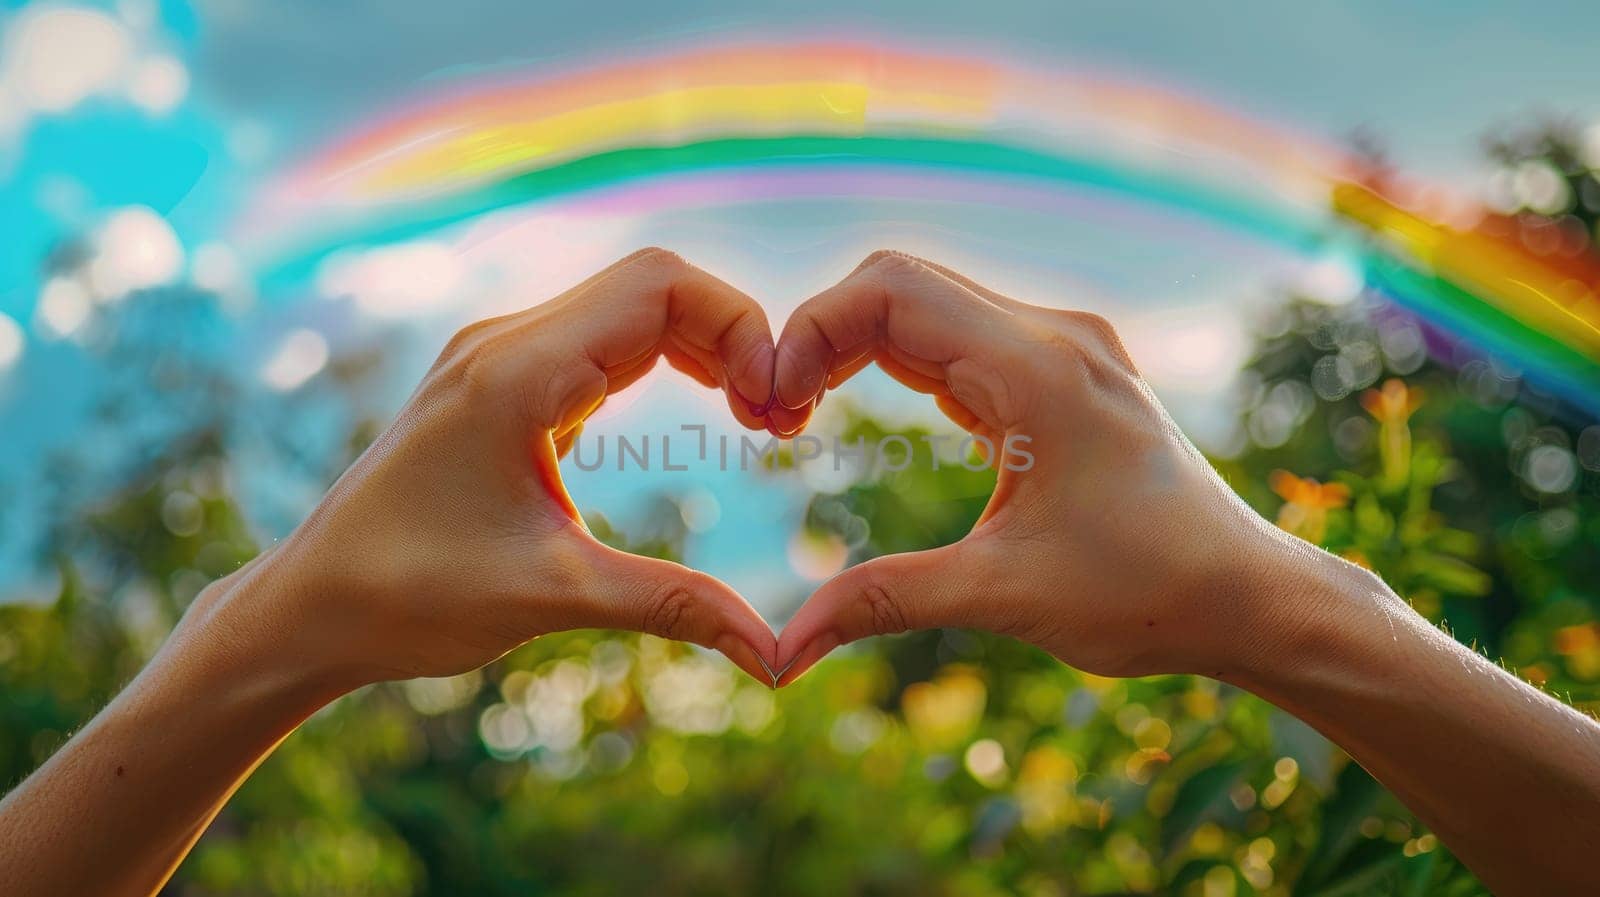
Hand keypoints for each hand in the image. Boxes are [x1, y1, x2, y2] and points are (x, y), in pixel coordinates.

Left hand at [228, 248, 779, 686]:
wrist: (308, 608)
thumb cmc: (407, 598)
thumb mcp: (554, 597)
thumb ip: (672, 605)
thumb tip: (775, 654)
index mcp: (515, 372)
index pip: (659, 288)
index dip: (741, 328)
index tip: (778, 408)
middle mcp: (506, 342)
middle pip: (654, 285)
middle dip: (734, 335)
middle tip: (780, 419)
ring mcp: (499, 358)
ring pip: (629, 308)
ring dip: (702, 346)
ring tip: (755, 416)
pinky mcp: (501, 385)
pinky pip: (600, 342)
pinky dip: (663, 361)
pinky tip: (699, 409)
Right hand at [769, 251, 1303, 683]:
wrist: (1250, 596)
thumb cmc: (1148, 592)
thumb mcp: (1003, 596)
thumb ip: (884, 602)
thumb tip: (781, 651)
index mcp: (1040, 369)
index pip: (891, 291)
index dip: (809, 331)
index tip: (770, 406)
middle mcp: (1054, 336)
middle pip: (900, 285)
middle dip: (821, 336)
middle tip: (773, 417)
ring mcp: (1063, 350)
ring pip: (928, 307)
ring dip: (856, 348)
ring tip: (799, 417)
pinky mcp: (1063, 376)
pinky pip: (961, 340)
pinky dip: (900, 364)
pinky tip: (862, 413)